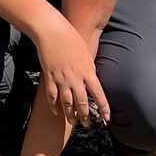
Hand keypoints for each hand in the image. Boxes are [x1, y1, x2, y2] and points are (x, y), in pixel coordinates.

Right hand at [32, 10, 109, 128]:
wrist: (52, 31)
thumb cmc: (71, 38)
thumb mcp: (86, 53)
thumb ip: (89, 68)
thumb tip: (93, 79)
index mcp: (87, 71)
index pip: (98, 95)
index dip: (103, 109)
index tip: (106, 119)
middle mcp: (75, 78)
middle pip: (82, 103)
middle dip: (85, 116)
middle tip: (87, 124)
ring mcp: (61, 78)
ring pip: (67, 103)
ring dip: (70, 115)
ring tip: (73, 122)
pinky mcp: (49, 77)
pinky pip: (52, 96)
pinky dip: (54, 106)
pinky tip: (57, 111)